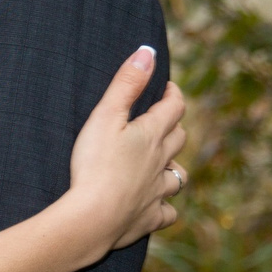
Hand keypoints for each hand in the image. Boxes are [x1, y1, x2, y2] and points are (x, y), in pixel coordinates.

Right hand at [67, 45, 187, 252]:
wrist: (92, 218)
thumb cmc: (94, 163)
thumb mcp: (105, 115)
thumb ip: (126, 83)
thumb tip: (148, 52)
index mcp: (152, 134)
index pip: (174, 106)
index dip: (173, 94)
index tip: (167, 88)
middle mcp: (161, 162)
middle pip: (179, 139)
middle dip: (173, 126)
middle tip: (161, 121)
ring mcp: (157, 192)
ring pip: (179, 177)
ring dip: (174, 167)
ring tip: (162, 164)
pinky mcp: (149, 219)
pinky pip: (167, 214)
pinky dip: (165, 207)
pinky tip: (156, 205)